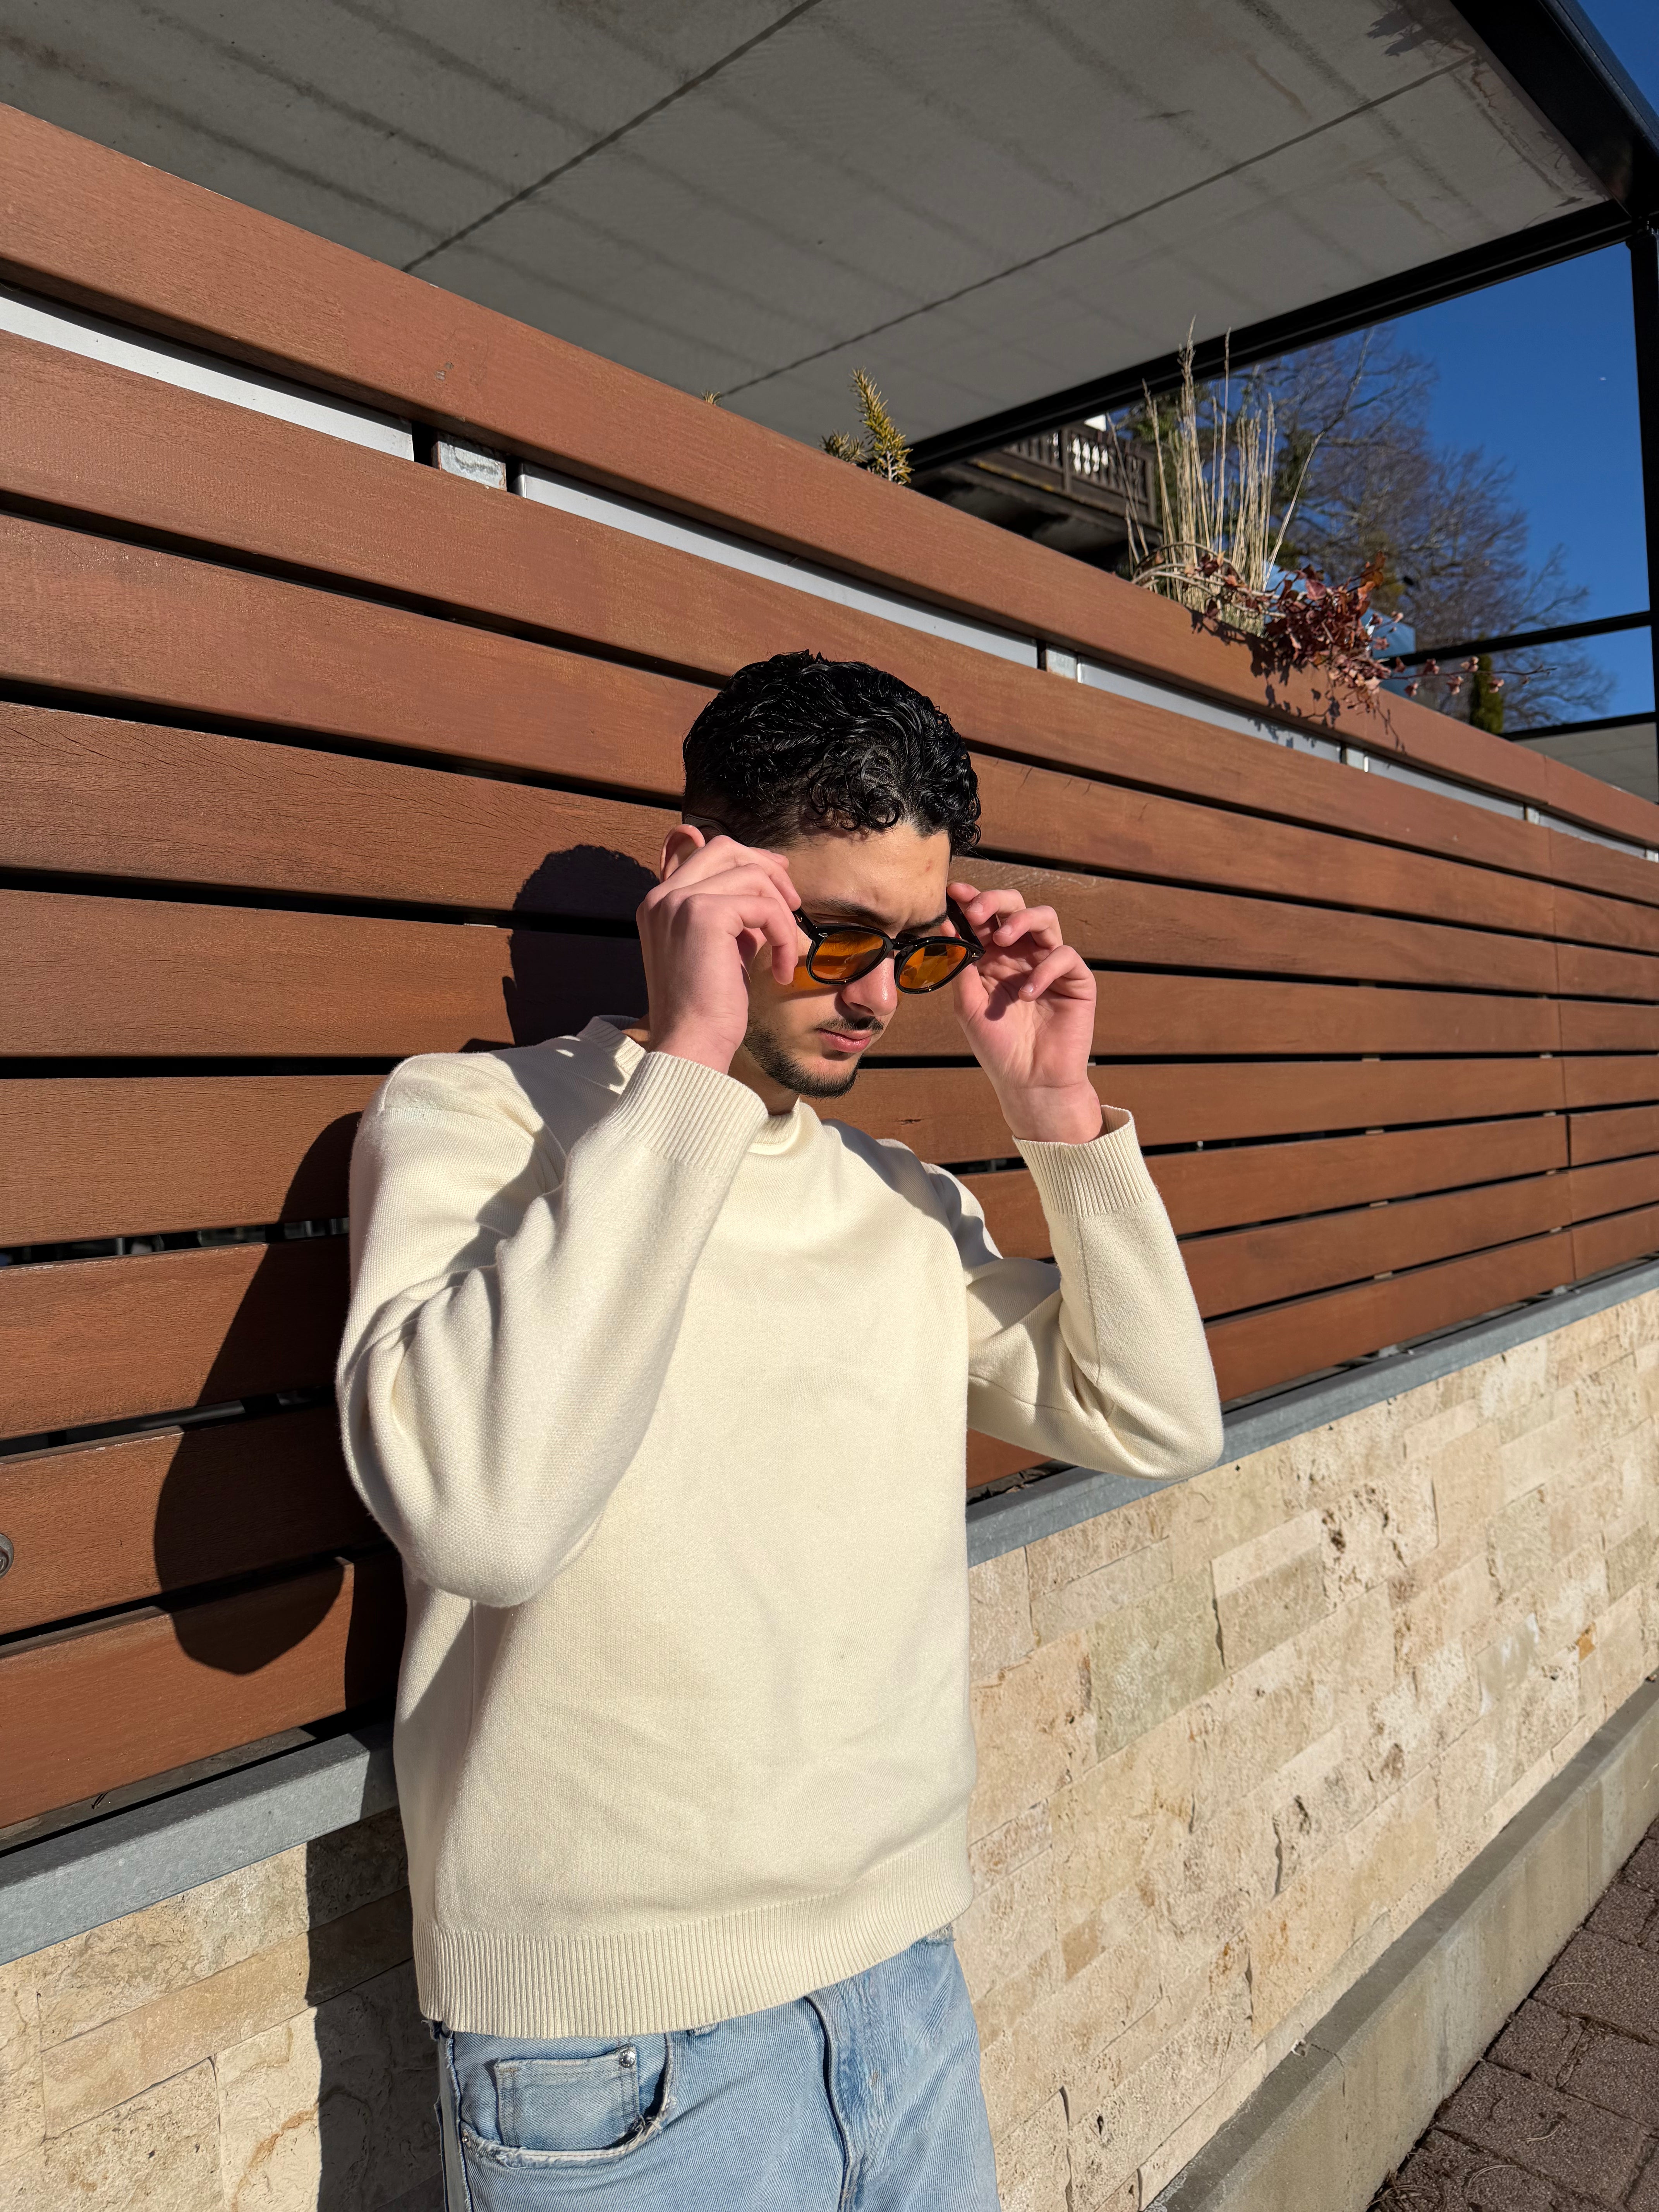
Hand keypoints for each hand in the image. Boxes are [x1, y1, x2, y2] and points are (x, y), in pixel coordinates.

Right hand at [637, 830, 801, 1074]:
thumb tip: (769, 894)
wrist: (691, 1044)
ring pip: (751, 874)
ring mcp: (679, 901)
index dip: (750, 859)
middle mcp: (662, 896)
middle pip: (726, 848)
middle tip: (793, 906)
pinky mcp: (703, 914)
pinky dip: (781, 933)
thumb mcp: (720, 950)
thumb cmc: (707, 1008)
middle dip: (769, 870)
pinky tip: (779, 970)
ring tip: (783, 952)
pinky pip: (763, 905)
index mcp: (660, 903)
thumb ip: (734, 918)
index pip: (708, 853)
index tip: (780, 877)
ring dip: (780, 912)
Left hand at [949, 882, 1101, 1142]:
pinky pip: (1065, 956)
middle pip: (1016, 907)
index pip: (985, 918)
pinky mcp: (1076, 980)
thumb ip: (960, 965)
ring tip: (1002, 941)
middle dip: (996, 901)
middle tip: (978, 911)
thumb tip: (946, 925)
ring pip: (1045, 919)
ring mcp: (1050, 964)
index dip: (971, 900)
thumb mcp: (968, 1005)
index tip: (953, 892)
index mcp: (994, 957)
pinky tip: (1027, 994)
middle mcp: (1022, 955)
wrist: (1030, 1082)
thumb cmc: (997, 1047)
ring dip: (1022, 920)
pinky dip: (1045, 969)